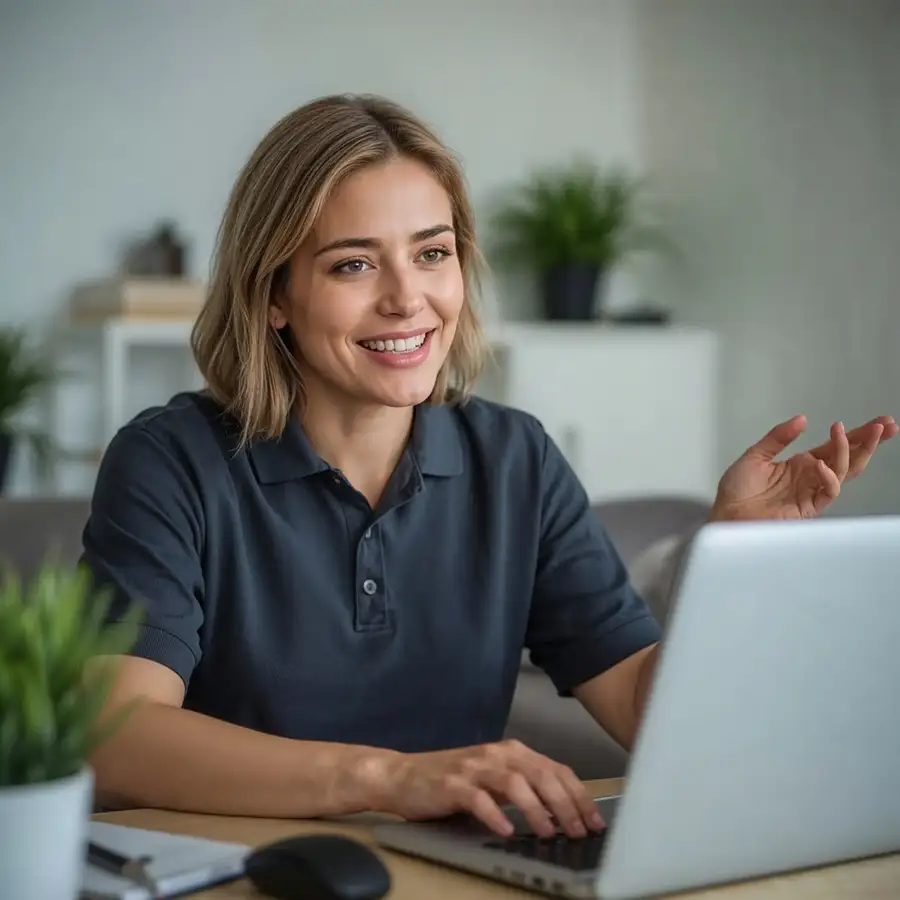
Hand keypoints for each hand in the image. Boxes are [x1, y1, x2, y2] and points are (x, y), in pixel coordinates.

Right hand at [376, 739, 604, 837]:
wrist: (403, 776)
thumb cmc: (452, 782)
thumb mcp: (494, 780)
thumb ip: (524, 788)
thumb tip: (563, 814)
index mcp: (511, 752)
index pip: (555, 769)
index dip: (578, 795)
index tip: (594, 821)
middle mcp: (496, 754)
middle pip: (541, 774)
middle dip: (565, 804)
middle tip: (578, 831)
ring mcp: (474, 767)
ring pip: (515, 782)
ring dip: (536, 808)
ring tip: (548, 833)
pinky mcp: (452, 784)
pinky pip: (479, 798)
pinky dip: (495, 814)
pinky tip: (506, 830)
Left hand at [712, 414, 897, 520]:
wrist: (726, 515)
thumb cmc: (737, 491)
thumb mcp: (756, 455)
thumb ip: (778, 437)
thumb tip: (802, 419)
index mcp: (801, 463)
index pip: (836, 446)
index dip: (857, 434)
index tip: (880, 421)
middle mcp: (811, 476)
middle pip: (849, 457)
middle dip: (869, 442)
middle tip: (886, 425)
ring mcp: (811, 492)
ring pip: (844, 472)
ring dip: (850, 451)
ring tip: (849, 432)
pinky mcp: (808, 508)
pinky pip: (828, 493)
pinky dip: (829, 478)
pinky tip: (822, 464)